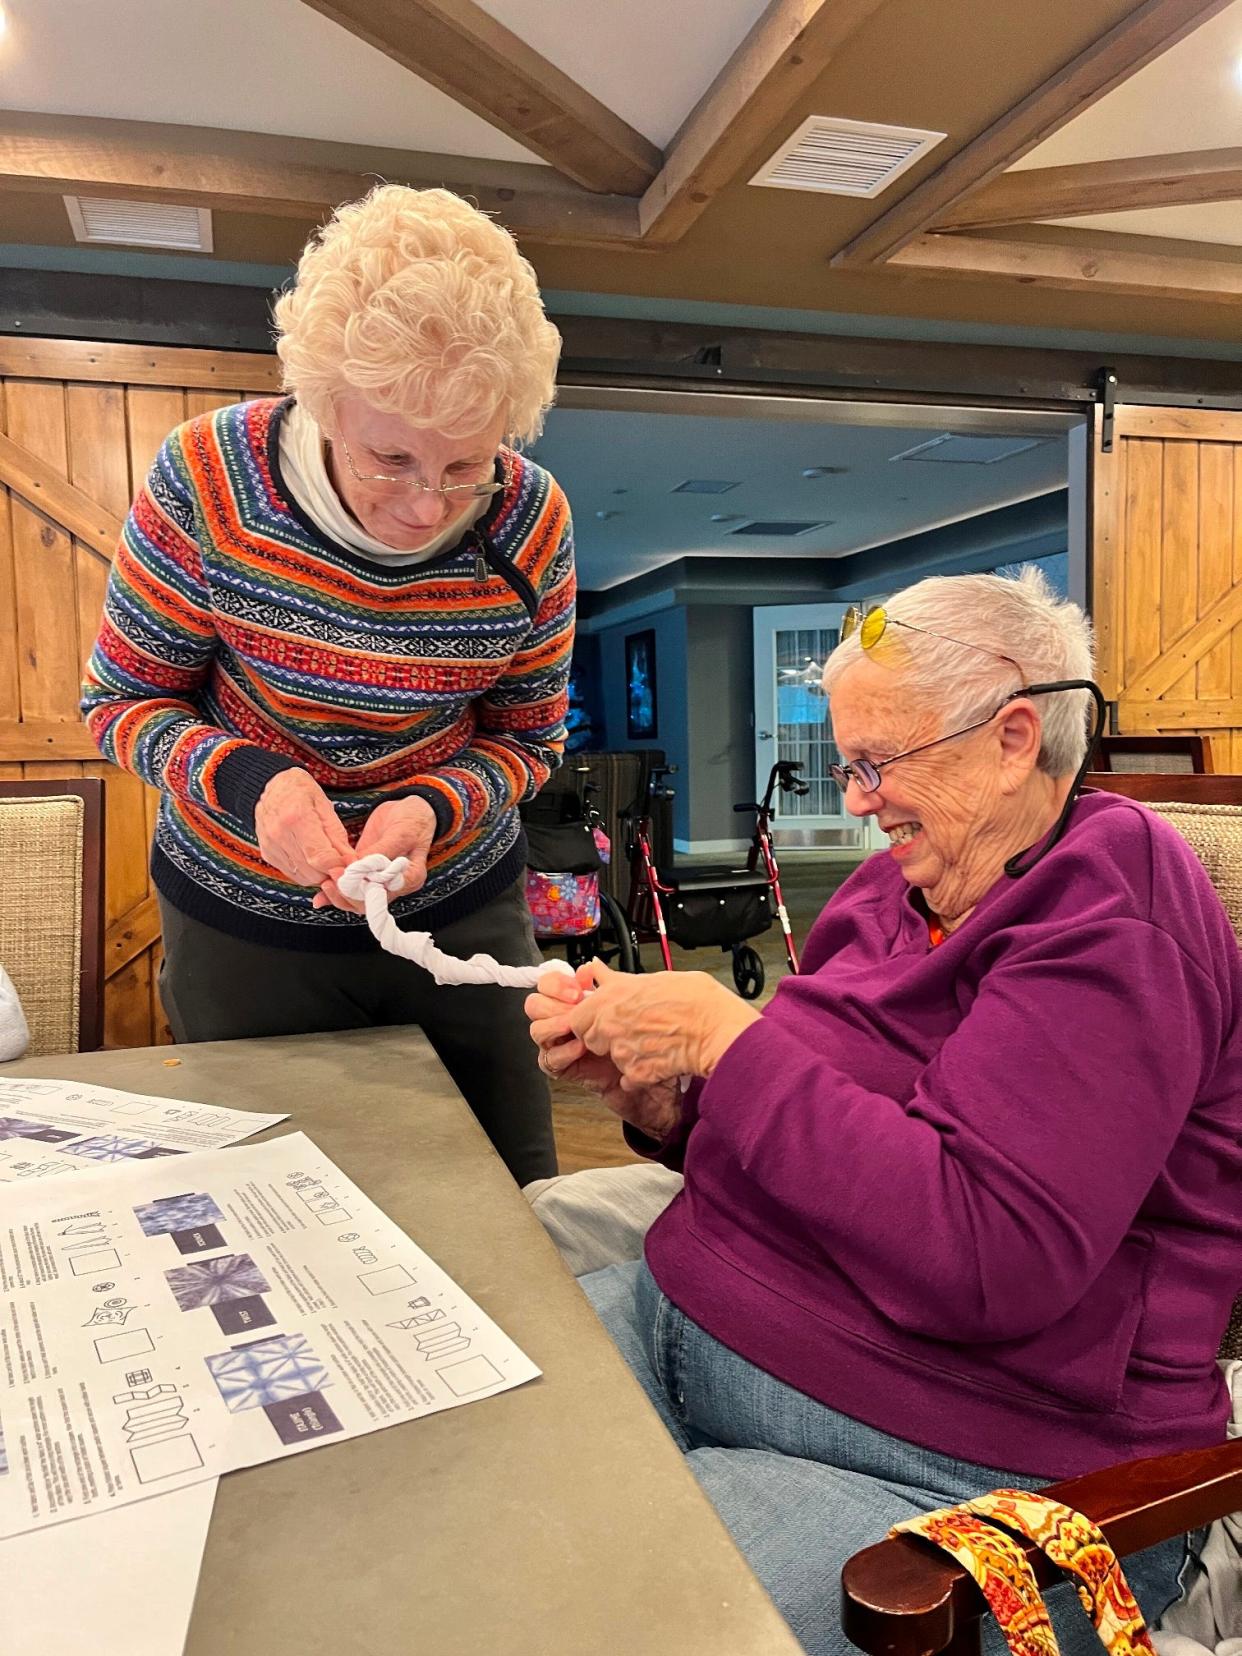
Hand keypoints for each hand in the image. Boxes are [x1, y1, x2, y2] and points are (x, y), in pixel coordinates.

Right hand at [255, 768, 351, 893]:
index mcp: (296, 819)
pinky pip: (292, 874)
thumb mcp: (325, 806)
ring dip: (319, 874)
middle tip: (340, 860)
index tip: (350, 863)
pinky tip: (311, 857)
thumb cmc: (300, 791)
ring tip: (326, 857)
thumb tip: (350, 861)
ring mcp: (271, 846)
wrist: (272, 785)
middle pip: (312, 872)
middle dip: (331, 872)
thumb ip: (337, 836)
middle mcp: (279, 835)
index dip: (339, 866)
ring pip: (303, 878)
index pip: (321, 858)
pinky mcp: (268, 854)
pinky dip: (306, 871)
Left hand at [313, 796, 437, 912]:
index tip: (346, 875)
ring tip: (324, 883)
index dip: (364, 890)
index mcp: (410, 878)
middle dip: (347, 894)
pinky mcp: (366, 874)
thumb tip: (359, 867)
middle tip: (331, 878)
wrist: (409, 811)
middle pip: (369, 903)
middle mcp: (395, 885)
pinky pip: (351, 888)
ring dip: (339, 895)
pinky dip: (336, 891)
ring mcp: (380, 881)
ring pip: (357, 900)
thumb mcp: (401, 833)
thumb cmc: (412, 820)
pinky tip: (321, 893)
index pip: (385, 894)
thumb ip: (381, 851)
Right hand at [525, 965, 680, 1140]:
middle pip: (535, 1004)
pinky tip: (580, 1047)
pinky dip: (563, 1051)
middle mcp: (562, 1021)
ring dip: (554, 1025)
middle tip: (574, 1003)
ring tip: (573, 1024)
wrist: (648, 1077)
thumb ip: (606, 984)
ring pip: (537, 1030)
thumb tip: (592, 966)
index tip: (579, 983)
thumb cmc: (638, 1040)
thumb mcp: (624, 1006)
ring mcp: (560, 1045)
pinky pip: (549, 1060)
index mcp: (573, 1002)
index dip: (557, 981)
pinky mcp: (563, 1068)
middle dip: (552, 1001)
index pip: (548, 983)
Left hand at [567, 961, 760, 1087]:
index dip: (589, 1019)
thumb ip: (620, 980)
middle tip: (630, 1031)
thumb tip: (602, 972)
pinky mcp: (635, 1074)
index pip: (577, 1016)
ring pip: (611, 1058)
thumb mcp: (655, 978)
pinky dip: (641, 1074)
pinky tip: (659, 1059)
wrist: (716, 1031)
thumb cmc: (696, 1001)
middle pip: (590, 1039)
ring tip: (652, 1043)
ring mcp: (621, 1051)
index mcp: (612, 997)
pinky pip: (629, 1078)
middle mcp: (611, 1024)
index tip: (601, 1019)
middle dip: (604, 1038)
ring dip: (625, 1055)